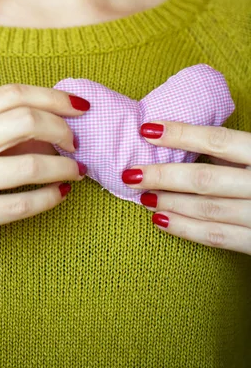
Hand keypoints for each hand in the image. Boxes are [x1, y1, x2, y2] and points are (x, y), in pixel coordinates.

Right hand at [0, 84, 88, 271]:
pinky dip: (50, 197)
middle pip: (26, 120)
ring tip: (76, 170)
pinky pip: (22, 204)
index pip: (11, 94)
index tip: (78, 106)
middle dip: (62, 128)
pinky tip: (60, 194)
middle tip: (74, 141)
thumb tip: (44, 125)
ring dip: (64, 166)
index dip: (52, 96)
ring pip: (31, 164)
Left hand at [122, 121, 250, 254]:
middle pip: (206, 178)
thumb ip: (236, 150)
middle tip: (131, 173)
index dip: (181, 134)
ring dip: (170, 203)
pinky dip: (186, 230)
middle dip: (163, 176)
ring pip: (208, 210)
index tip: (147, 129)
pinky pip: (219, 237)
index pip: (218, 140)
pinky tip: (161, 222)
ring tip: (141, 197)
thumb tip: (189, 143)